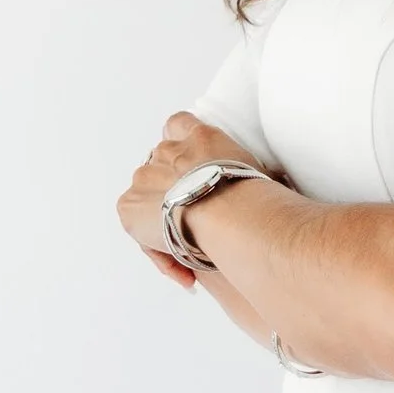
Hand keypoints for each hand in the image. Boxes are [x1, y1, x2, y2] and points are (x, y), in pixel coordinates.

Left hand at [117, 112, 270, 270]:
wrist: (225, 210)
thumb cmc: (250, 195)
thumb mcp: (254, 169)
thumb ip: (239, 169)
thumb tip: (264, 183)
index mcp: (200, 137)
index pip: (179, 125)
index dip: (181, 146)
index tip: (191, 167)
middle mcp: (168, 151)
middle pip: (161, 166)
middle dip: (174, 194)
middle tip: (198, 225)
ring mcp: (145, 176)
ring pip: (148, 199)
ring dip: (166, 222)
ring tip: (195, 254)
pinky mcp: (129, 205)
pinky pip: (138, 228)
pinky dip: (157, 249)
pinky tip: (184, 268)